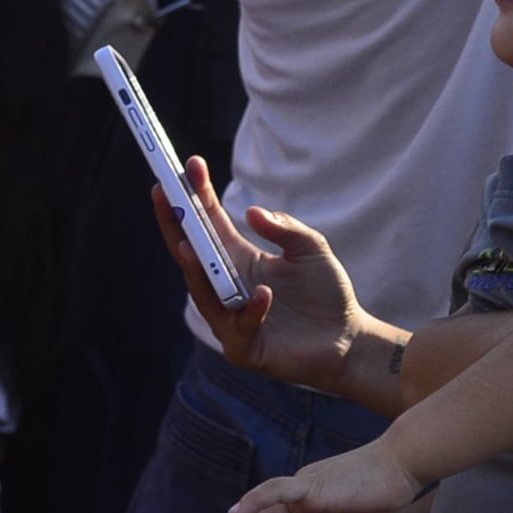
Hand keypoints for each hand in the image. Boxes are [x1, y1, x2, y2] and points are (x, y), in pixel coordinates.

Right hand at [158, 156, 368, 391]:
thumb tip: (253, 212)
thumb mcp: (311, 248)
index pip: (208, 223)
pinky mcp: (244, 347)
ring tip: (189, 245)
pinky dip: (250, 310)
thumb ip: (286, 228)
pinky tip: (264, 292)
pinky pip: (239, 327)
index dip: (196, 194)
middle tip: (164, 193)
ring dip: (194, 269)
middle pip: (189, 252)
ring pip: (202, 293)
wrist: (349, 341)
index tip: (190, 165)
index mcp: (237, 258)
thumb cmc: (327, 294)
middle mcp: (226, 285)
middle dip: (174, 222)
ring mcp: (230, 318)